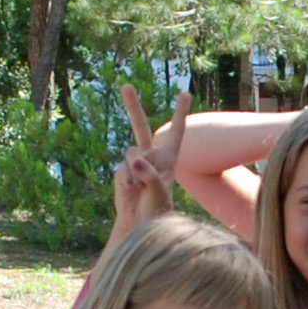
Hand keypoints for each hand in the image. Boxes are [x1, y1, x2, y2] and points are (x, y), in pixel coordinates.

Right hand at [115, 84, 187, 232]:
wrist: (140, 223)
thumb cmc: (158, 209)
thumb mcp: (159, 192)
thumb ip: (148, 175)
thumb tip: (134, 162)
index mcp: (168, 157)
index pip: (176, 131)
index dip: (180, 113)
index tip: (185, 94)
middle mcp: (151, 156)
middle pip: (140, 126)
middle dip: (132, 106)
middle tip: (125, 85)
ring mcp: (135, 162)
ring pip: (131, 152)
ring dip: (135, 170)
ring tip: (140, 187)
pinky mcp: (122, 171)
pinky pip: (122, 168)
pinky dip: (126, 179)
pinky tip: (131, 190)